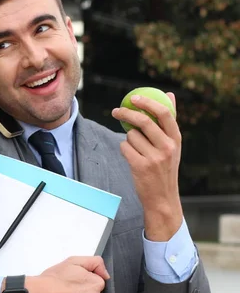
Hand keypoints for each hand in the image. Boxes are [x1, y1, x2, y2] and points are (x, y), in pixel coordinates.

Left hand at [111, 93, 182, 240]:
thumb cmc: (165, 167)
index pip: (164, 113)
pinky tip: (131, 157)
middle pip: (143, 121)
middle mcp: (168, 147)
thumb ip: (169, 122)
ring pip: (131, 135)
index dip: (148, 102)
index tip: (134, 97)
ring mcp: (154, 157)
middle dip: (126, 113)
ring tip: (137, 151)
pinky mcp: (140, 166)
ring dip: (128, 139)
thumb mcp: (173, 146)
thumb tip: (170, 94)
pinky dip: (124, 149)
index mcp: (176, 140)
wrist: (162, 198)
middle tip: (115, 111)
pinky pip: (124, 147)